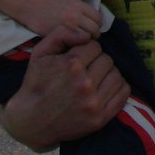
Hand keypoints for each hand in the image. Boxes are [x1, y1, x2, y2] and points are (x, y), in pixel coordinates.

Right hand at [0, 27, 128, 151]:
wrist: (31, 121)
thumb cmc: (36, 83)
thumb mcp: (40, 52)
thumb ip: (62, 33)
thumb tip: (87, 34)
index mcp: (71, 65)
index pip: (96, 46)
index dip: (87, 49)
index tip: (80, 57)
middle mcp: (85, 84)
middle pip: (107, 60)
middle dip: (98, 61)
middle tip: (88, 68)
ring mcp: (94, 103)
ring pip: (117, 75)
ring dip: (108, 74)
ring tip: (97, 78)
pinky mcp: (100, 119)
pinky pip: (123, 94)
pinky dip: (119, 88)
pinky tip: (107, 87)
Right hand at [21, 0, 103, 39]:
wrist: (31, 4)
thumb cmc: (50, 4)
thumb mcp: (70, 3)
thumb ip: (83, 12)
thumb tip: (94, 24)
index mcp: (80, 6)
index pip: (99, 19)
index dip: (96, 25)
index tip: (91, 29)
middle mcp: (76, 16)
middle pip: (95, 30)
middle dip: (92, 36)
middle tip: (85, 39)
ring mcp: (68, 26)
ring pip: (86, 39)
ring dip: (84, 42)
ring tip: (78, 43)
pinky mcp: (59, 35)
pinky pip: (74, 43)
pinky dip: (74, 45)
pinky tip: (70, 44)